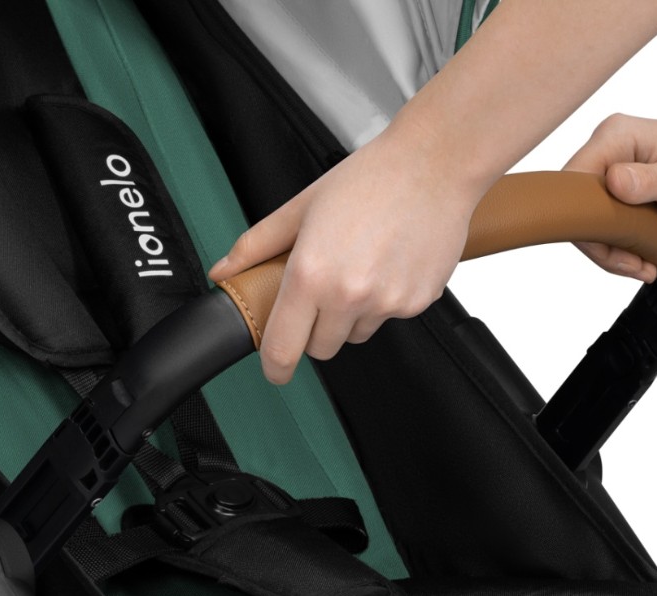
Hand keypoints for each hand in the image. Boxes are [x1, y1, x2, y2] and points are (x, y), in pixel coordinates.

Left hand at [208, 127, 481, 384]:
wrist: (434, 165)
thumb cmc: (368, 180)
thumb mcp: (301, 207)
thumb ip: (257, 246)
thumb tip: (222, 272)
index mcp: (311, 274)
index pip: (284, 348)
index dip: (274, 367)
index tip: (275, 370)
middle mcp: (349, 295)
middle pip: (321, 348)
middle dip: (316, 329)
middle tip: (325, 289)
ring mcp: (386, 303)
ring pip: (356, 335)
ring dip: (352, 315)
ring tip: (363, 267)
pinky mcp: (417, 304)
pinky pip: (389, 318)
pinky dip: (385, 301)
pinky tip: (390, 263)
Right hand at [564, 114, 656, 280]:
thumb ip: (648, 181)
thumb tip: (613, 182)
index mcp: (615, 137)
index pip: (573, 185)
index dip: (584, 223)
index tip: (618, 250)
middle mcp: (607, 149)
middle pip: (577, 208)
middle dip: (602, 245)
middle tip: (636, 266)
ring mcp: (612, 168)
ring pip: (589, 221)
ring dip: (612, 252)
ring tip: (644, 267)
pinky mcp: (620, 188)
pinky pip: (604, 223)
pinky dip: (619, 247)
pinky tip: (642, 260)